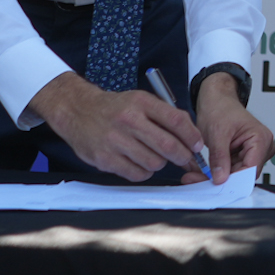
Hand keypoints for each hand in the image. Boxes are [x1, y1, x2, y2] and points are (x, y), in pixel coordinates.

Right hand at [31, 72, 204, 180]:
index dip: (192, 136)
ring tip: (155, 156)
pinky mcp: (105, 159)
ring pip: (154, 163)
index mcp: (141, 102)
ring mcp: (115, 141)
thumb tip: (192, 136)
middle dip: (182, 156)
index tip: (197, 145)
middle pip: (168, 145)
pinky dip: (144, 172)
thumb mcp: (140, 100)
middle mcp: (128, 120)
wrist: (77, 111)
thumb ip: (165, 115)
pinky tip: (140, 163)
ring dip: (160, 164)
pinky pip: (136, 174)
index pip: (176, 121)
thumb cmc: (115, 108)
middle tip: (184, 158)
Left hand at [189, 73, 272, 183]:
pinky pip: (232, 170)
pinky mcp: (244, 155)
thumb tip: (220, 179)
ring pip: (236, 174)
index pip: (250, 169)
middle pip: (243, 174)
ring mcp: (254, 152)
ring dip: (216, 177)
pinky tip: (202, 172)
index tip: (212, 185)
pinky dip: (217, 172)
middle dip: (220, 179)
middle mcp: (262, 147)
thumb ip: (220, 158)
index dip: (232, 179)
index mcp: (261, 139)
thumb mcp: (217, 133)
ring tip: (195, 176)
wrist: (216, 100)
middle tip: (195, 180)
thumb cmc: (220, 108)